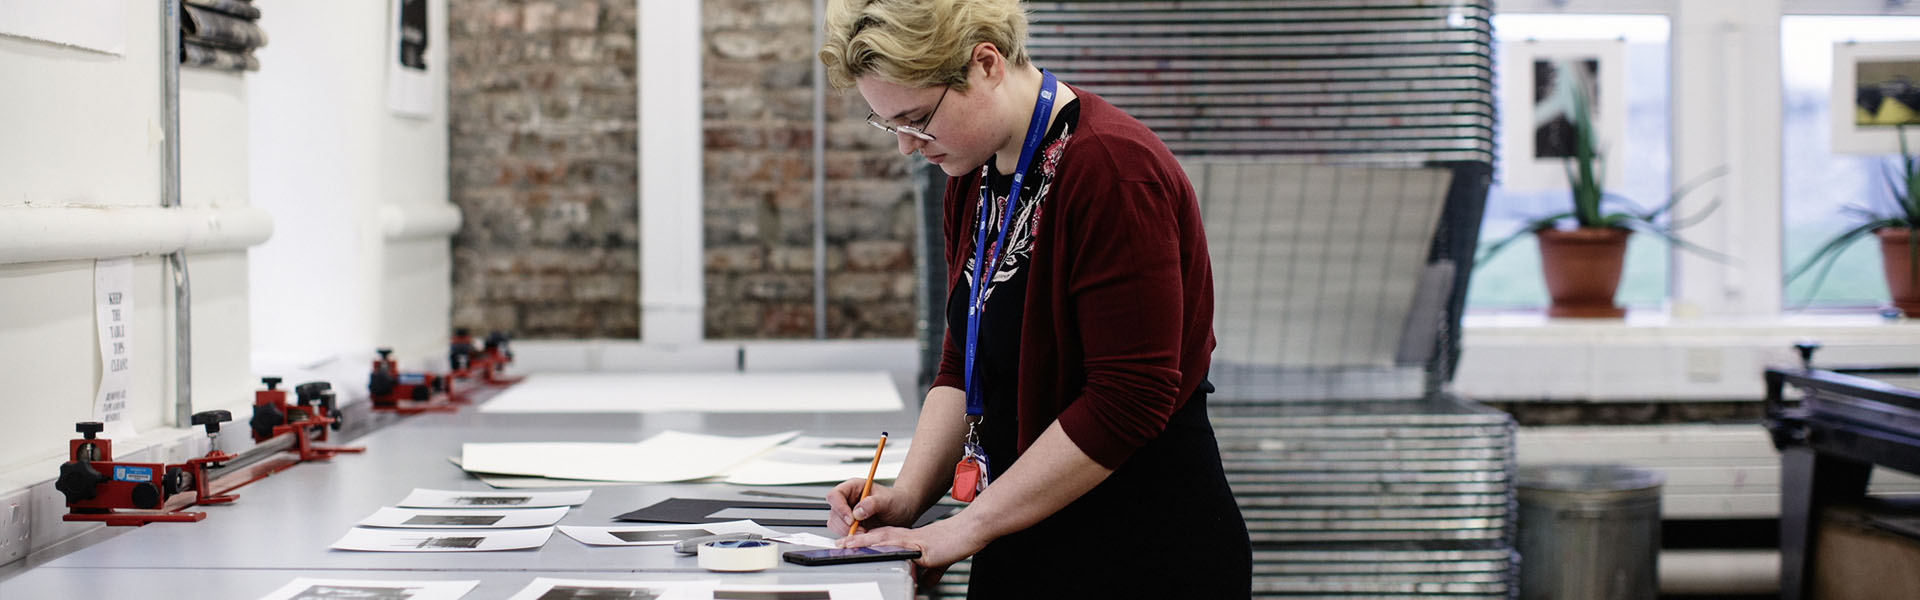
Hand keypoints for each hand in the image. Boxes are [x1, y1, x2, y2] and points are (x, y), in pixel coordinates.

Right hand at [825, 478, 919, 535]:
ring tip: (865, 532)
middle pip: (833, 512)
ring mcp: (848, 513)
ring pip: (835, 524)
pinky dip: (851, 537)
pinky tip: (865, 534)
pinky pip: (842, 532)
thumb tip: (858, 511)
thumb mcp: (888, 500)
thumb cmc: (897, 500)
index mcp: (853, 487)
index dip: (839, 508)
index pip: (835, 495)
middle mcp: (848, 499)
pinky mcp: (850, 525)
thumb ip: (874, 503)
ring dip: (848, 532)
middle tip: (861, 530)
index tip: (851, 520)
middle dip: (845, 525)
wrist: (904, 511)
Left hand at [838, 516, 991, 589]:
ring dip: (864, 541)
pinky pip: (898, 546)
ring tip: (847, 545)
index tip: (849, 545)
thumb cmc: (956, 542)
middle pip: (877, 536)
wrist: (969, 532)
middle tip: (838, 544)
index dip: (865, 541)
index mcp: (910, 539)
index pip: (882, 539)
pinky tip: (874, 550)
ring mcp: (913, 540)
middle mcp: (908, 537)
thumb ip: (931, 571)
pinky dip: (884, 548)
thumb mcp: (939, 560)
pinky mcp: (921, 547)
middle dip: (858, 540)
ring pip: (883, 538)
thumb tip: (926, 582)